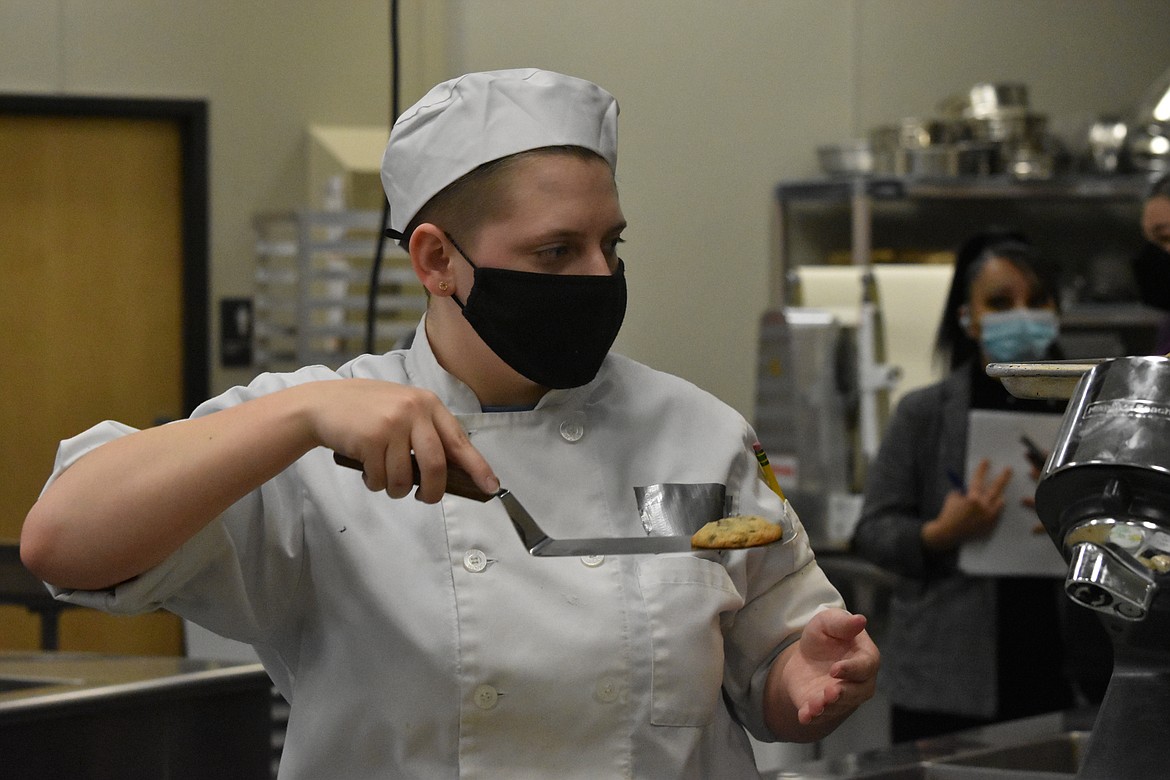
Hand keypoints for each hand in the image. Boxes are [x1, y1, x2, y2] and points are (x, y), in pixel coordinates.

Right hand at [295, 379, 498, 501]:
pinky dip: (374, 483)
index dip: (477, 467)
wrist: (324, 403)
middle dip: (432, 491)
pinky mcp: (370, 439)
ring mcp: (392, 424)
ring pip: (405, 478)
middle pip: (436, 466)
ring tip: (384, 476)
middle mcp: (414, 411)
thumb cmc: (367, 411)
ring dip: (395, 489)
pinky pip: (380, 479)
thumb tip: (452, 471)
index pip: (460, 441)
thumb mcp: (403, 410)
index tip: (491, 487)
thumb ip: (426, 432)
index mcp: (428, 404)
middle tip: (424, 498)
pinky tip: (367, 469)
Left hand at [767, 608, 878, 738]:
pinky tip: (804, 716)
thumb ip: (843, 623)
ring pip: (839, 707)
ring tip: (815, 705)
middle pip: (857, 692)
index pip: (865, 667)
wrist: (806, 656)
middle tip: (829, 692)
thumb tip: (860, 620)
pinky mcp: (824, 708)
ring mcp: (843, 699)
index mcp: (866, 658)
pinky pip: (820, 717)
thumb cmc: (825, 636)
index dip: (851, 669)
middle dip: (843, 694)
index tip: (835, 669)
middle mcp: (860, 683)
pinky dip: (812, 717)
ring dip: (827, 707)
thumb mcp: (828, 622)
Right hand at [922, 458, 1011, 550]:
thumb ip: (964, 491)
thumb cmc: (949, 514)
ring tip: (999, 493)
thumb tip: (973, 485)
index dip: (982, 469)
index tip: (986, 460)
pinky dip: (995, 508)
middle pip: (996, 488)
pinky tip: (993, 505)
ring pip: (999, 502)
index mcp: (972, 498)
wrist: (948, 533)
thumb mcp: (953, 497)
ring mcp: (988, 517)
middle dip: (1003, 477)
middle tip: (1008, 470)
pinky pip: (997, 513)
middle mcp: (983, 507)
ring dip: (998, 496)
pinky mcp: (990, 525)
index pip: (978, 479)